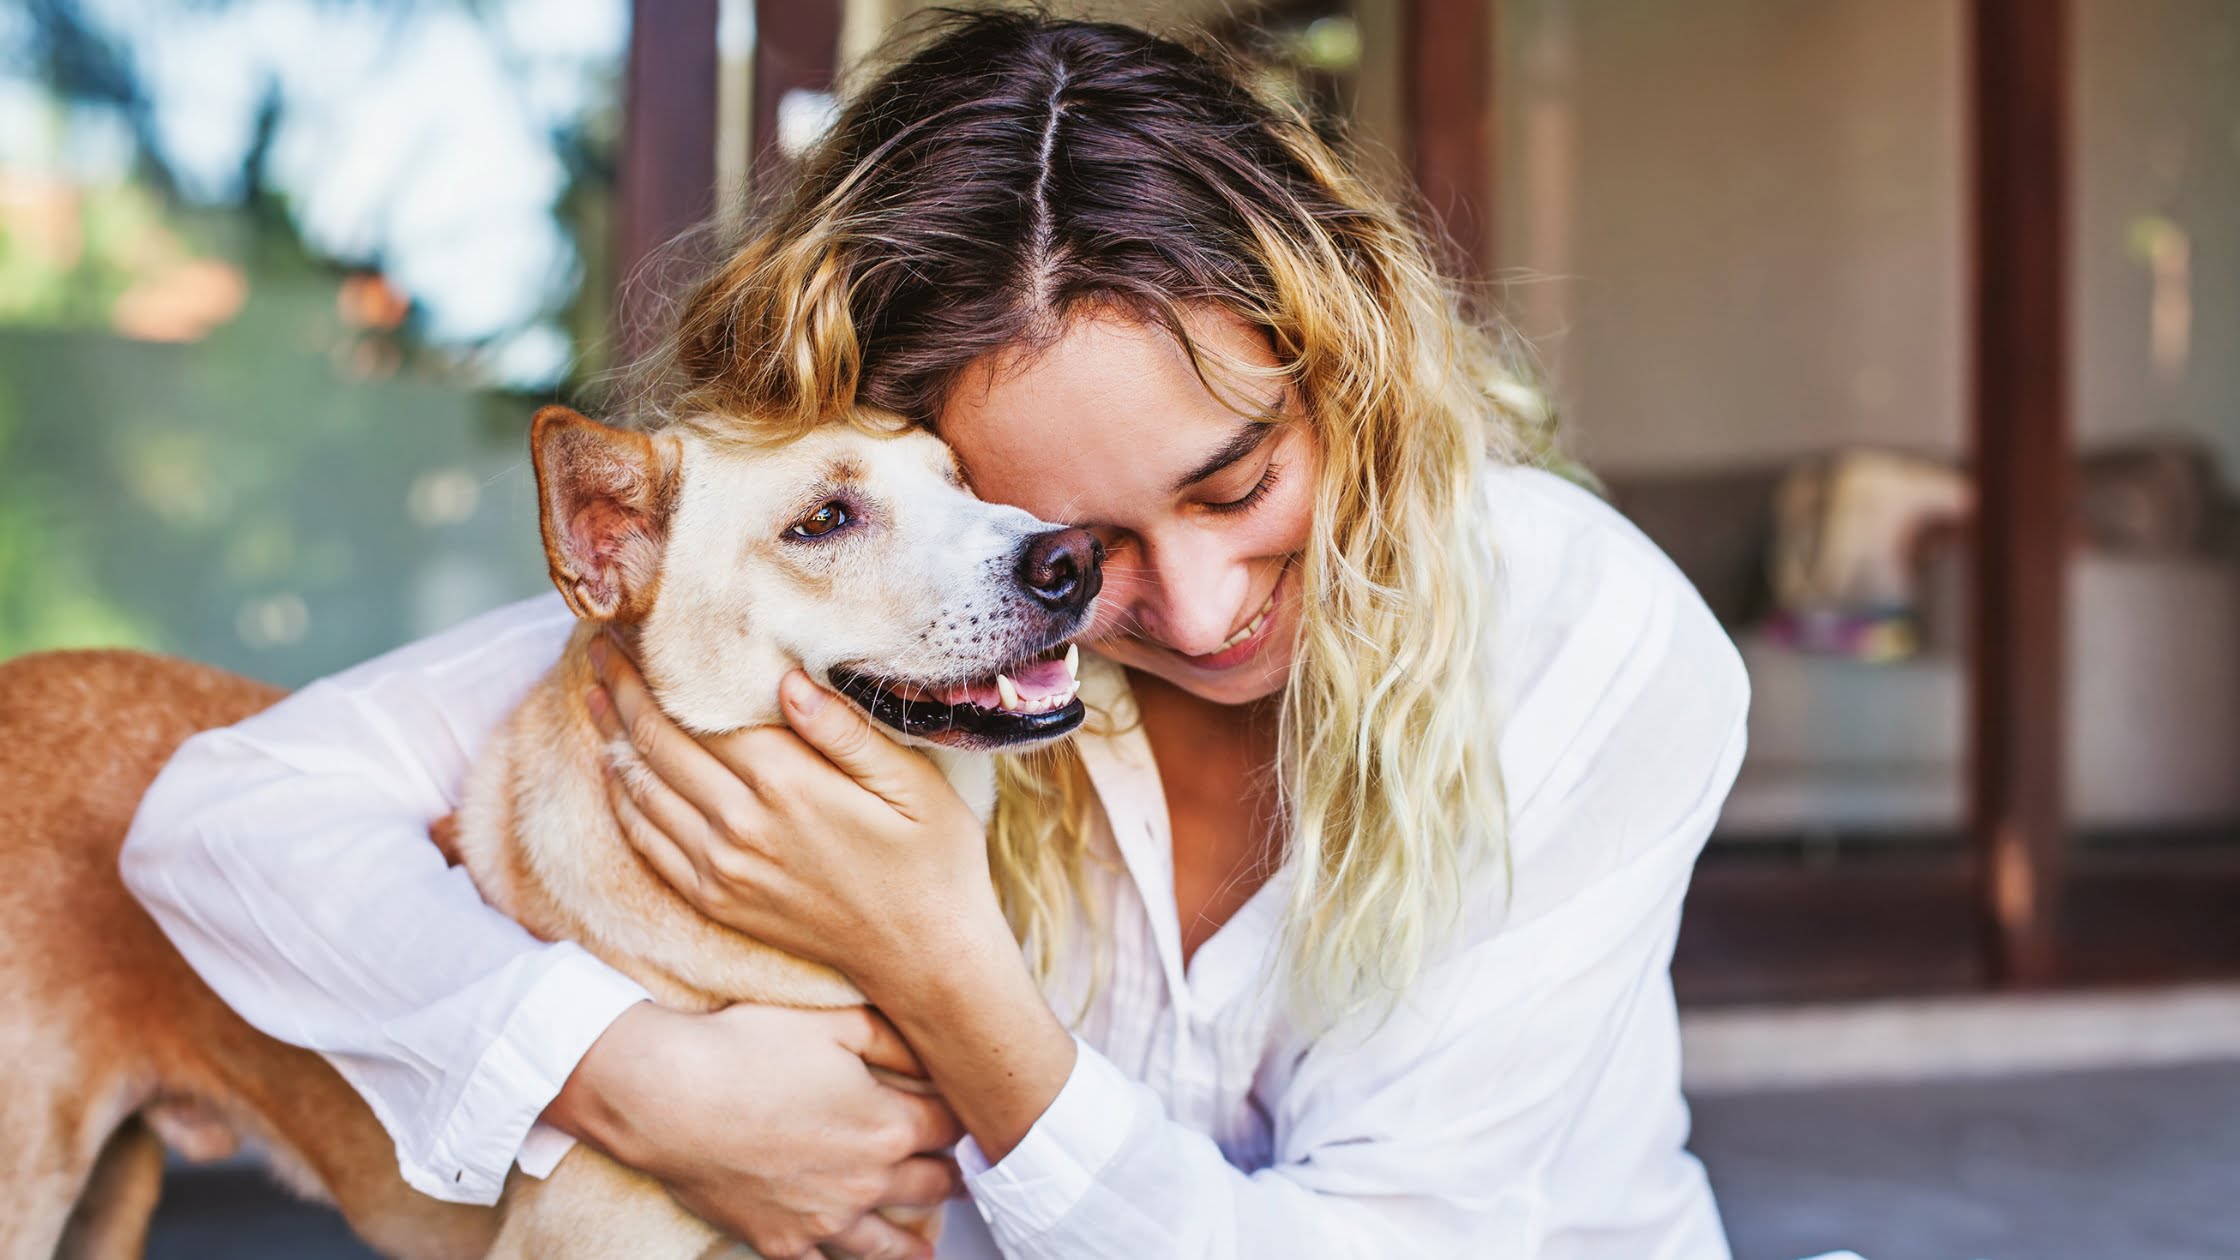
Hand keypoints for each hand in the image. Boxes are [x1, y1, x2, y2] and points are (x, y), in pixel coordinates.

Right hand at [543, 1001, 960, 1259]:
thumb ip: (895, 1040)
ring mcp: (825, 1220)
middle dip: (951, 1176)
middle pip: (933, 1185)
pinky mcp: (782, 1242)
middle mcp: (867, 1182)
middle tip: (960, 1174)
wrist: (669, 1099)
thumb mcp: (834, 1024)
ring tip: (927, 1245)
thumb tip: (936, 1056)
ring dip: (915, 1241)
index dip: (963, 1118)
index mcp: (888, 1125)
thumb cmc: (747, 1050)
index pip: (951, 1128)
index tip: (968, 1117)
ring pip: (890, 1243)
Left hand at [585, 636, 1008, 1007]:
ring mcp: (722, 869)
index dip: (658, 670)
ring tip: (594, 693)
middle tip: (599, 646)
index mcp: (789, 785)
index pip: (699, 712)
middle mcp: (741, 826)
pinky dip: (624, 800)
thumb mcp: (914, 785)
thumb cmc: (933, 861)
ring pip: (642, 790)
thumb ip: (846, 731)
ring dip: (611, 738)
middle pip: (658, 744)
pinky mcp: (716, 900)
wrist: (925, 957)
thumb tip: (787, 678)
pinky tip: (616, 770)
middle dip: (622, 690)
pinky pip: (648, 844)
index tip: (635, 629)